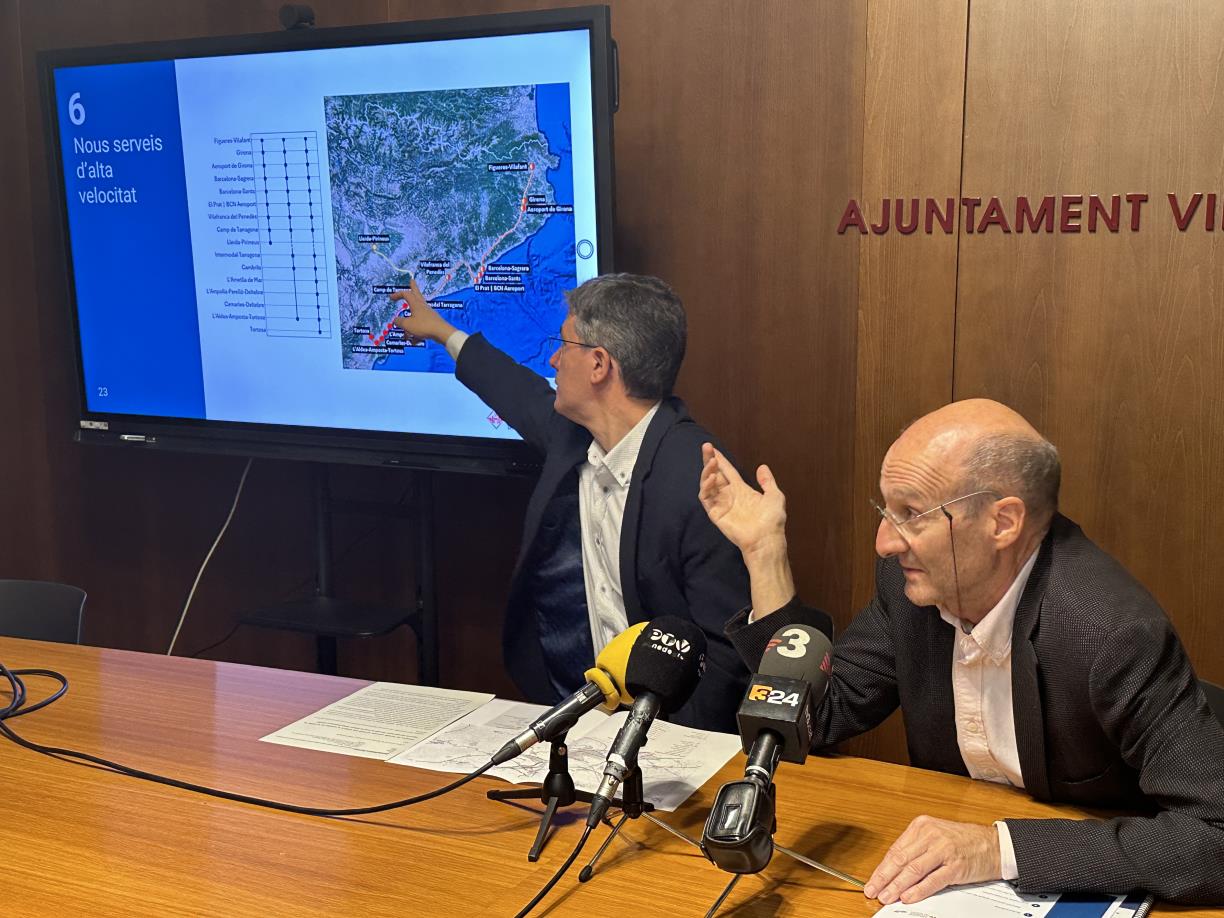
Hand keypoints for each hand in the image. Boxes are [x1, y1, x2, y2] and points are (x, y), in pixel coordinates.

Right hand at [390, 277, 455, 343]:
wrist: (441, 333)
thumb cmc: (424, 326)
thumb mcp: (407, 325)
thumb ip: (399, 322)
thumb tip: (396, 320)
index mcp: (416, 304)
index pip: (406, 294)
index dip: (398, 294)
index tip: (391, 297)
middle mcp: (422, 306)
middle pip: (417, 294)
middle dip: (413, 287)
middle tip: (412, 280)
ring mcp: (428, 313)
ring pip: (417, 314)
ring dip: (410, 321)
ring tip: (407, 333)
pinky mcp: (432, 321)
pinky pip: (421, 325)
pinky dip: (417, 332)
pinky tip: (415, 341)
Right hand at [698, 443, 787, 559]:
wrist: (766, 538)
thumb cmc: (772, 520)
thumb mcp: (774, 496)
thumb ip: (767, 481)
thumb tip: (762, 466)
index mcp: (741, 490)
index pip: (727, 471)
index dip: (720, 459)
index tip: (713, 447)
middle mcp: (729, 495)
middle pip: (715, 474)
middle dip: (709, 460)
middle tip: (706, 447)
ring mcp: (721, 504)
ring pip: (707, 483)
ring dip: (707, 471)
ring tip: (712, 462)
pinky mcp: (715, 513)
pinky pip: (706, 497)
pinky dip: (706, 486)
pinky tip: (712, 478)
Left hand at [864, 816, 1001, 904]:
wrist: (993, 844)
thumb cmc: (962, 841)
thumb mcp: (934, 837)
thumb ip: (915, 850)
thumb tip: (892, 871)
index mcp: (921, 826)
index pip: (895, 850)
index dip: (881, 868)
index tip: (872, 881)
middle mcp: (931, 835)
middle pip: (900, 860)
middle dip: (884, 878)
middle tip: (872, 891)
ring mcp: (943, 850)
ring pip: (913, 870)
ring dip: (897, 886)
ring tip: (886, 897)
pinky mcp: (955, 866)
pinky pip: (932, 880)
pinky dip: (918, 890)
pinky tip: (908, 897)